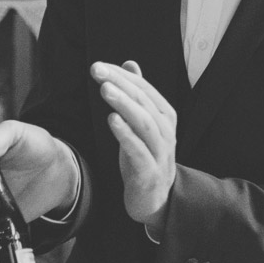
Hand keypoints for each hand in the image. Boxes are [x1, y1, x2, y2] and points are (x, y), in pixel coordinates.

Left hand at [93, 60, 176, 231]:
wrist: (154, 199)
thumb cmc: (146, 156)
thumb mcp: (142, 124)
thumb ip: (138, 94)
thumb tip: (130, 63)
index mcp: (165, 116)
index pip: (143, 89)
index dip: (122, 76)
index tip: (98, 66)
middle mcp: (166, 130)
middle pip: (143, 102)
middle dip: (120, 84)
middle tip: (97, 71)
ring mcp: (160, 151)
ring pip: (143, 122)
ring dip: (123, 104)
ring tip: (104, 89)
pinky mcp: (149, 171)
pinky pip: (138, 150)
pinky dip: (125, 134)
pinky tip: (111, 120)